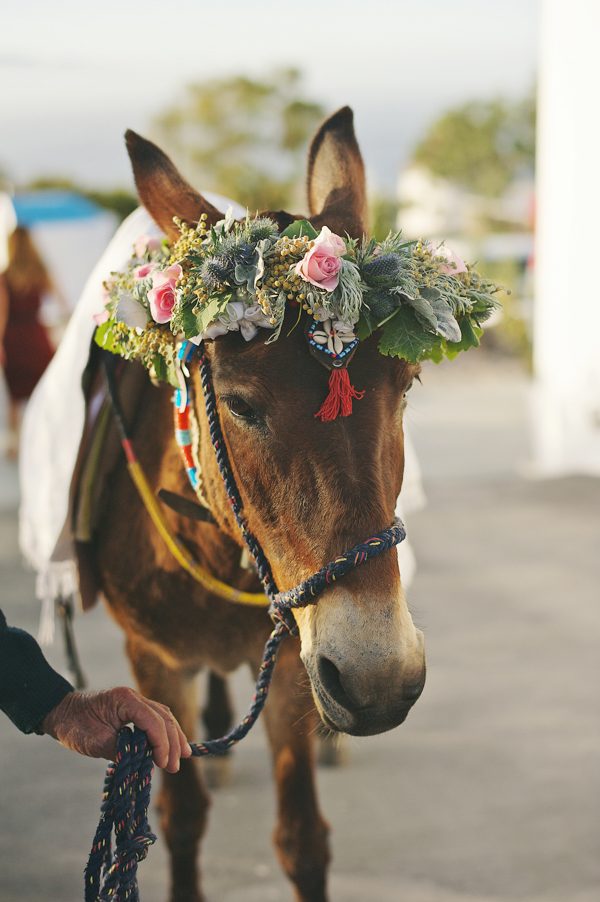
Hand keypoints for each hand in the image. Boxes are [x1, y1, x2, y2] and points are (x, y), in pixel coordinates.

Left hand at [41, 687, 192, 772]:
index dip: (161, 743)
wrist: (60, 713)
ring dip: (173, 736)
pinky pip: (155, 720)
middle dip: (173, 741)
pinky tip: (170, 746)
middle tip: (176, 765)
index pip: (153, 721)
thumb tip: (144, 761)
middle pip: (163, 717)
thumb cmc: (74, 726)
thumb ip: (121, 750)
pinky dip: (164, 733)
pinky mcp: (133, 710)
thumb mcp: (95, 742)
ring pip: (163, 717)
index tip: (163, 763)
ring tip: (183, 755)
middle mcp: (134, 697)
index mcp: (125, 700)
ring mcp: (135, 702)